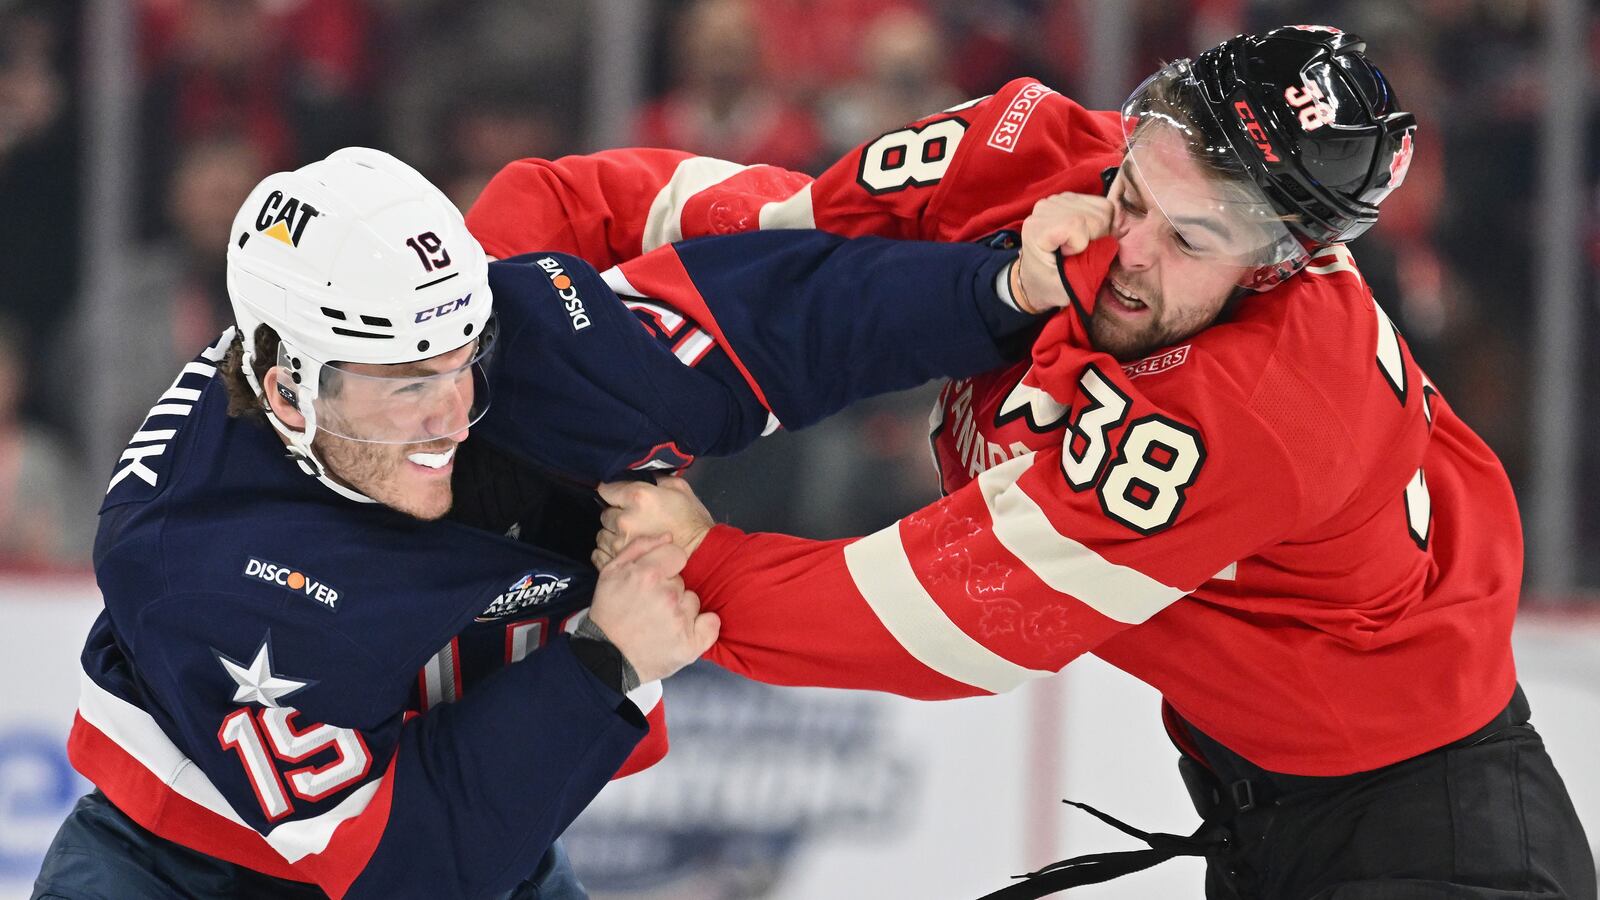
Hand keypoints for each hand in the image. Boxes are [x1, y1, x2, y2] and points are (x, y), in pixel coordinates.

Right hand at [586, 534, 719, 682]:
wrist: (606, 657)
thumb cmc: (608, 613)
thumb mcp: (610, 572)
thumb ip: (639, 547)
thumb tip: (668, 536)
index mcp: (647, 574)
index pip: (677, 554)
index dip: (666, 565)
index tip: (654, 580)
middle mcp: (667, 595)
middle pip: (682, 581)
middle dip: (668, 590)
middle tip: (649, 607)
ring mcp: (681, 620)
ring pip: (693, 601)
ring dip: (680, 609)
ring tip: (658, 622)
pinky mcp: (690, 643)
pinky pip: (711, 623)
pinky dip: (701, 627)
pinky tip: (682, 632)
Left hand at [593, 476, 713, 568]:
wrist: (703, 554)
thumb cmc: (694, 521)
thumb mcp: (681, 488)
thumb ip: (658, 478)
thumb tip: (646, 473)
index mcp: (638, 497)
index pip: (606, 489)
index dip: (613, 492)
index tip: (619, 495)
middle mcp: (624, 519)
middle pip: (604, 513)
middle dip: (616, 514)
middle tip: (632, 518)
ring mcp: (620, 543)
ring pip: (602, 535)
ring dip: (613, 534)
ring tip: (630, 536)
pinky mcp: (621, 562)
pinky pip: (602, 554)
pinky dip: (610, 551)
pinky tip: (625, 550)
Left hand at [1013, 192, 1115, 312]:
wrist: (1036, 279)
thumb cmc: (1048, 286)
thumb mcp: (1067, 287)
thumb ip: (1090, 267)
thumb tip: (1114, 242)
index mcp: (1036, 228)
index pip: (1075, 223)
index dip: (1082, 244)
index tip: (1069, 256)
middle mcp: (1045, 208)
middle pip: (1094, 216)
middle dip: (1096, 238)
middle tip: (1081, 253)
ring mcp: (1058, 199)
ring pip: (1102, 209)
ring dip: (1100, 231)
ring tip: (1082, 245)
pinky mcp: (1071, 197)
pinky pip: (1103, 205)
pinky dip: (1102, 222)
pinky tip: (1085, 233)